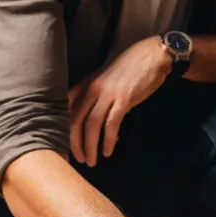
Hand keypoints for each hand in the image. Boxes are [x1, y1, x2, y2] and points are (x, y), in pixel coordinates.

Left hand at [68, 37, 170, 165]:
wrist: (151, 56)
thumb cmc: (130, 67)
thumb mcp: (104, 77)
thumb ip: (94, 94)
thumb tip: (89, 117)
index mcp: (85, 84)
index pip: (66, 111)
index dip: (64, 131)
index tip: (67, 146)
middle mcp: (92, 89)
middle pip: (75, 121)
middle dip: (75, 144)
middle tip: (80, 160)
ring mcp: (107, 94)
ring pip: (91, 125)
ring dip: (90, 146)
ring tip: (92, 161)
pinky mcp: (123, 99)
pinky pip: (111, 124)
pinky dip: (109, 140)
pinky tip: (108, 151)